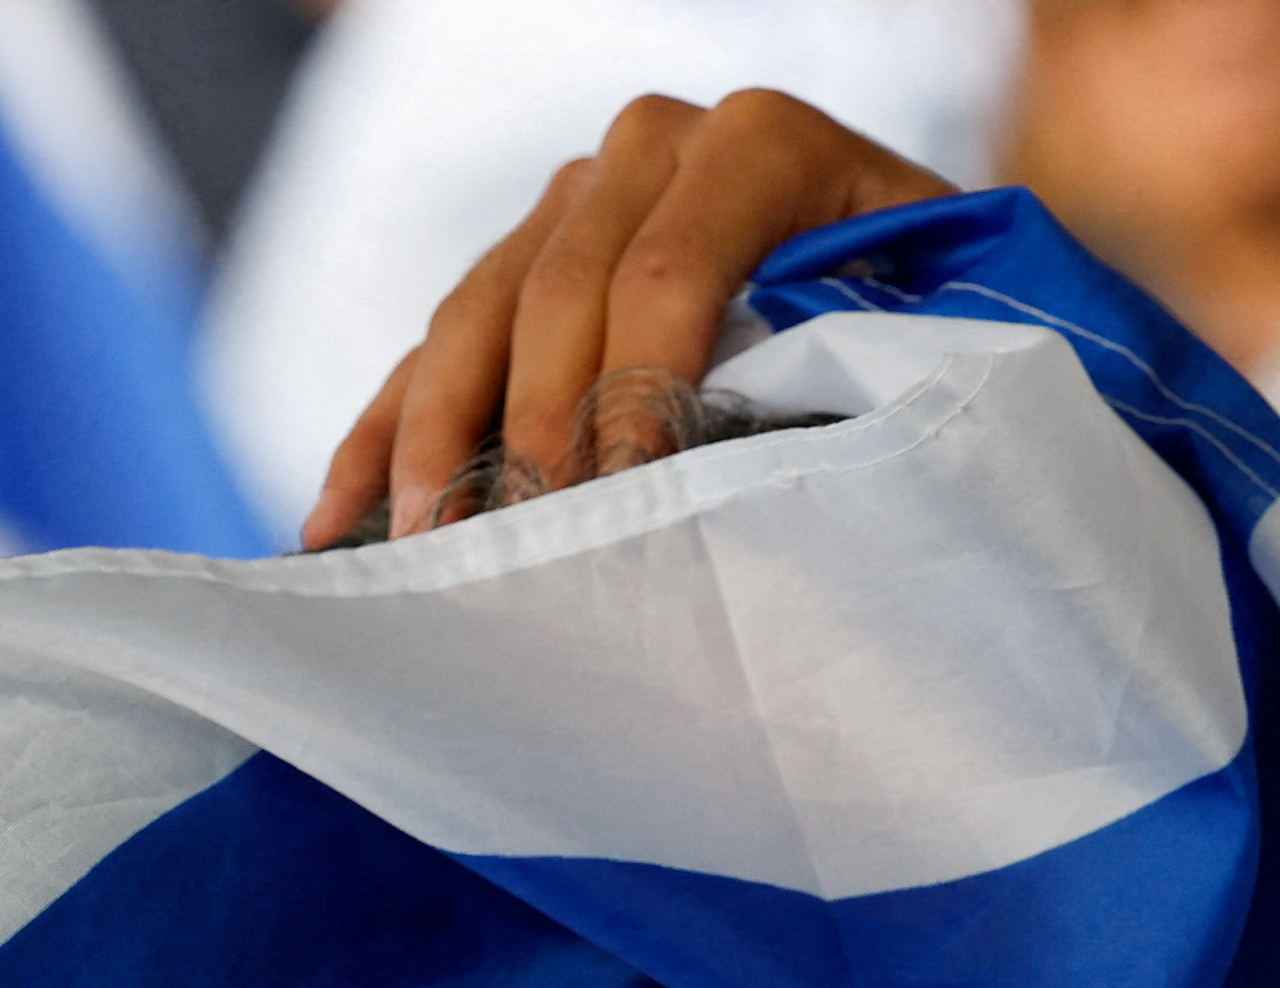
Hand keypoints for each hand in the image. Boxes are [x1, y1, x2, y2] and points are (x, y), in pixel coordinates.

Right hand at [306, 90, 953, 545]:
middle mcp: (657, 149)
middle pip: (558, 288)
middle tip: (517, 546)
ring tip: (425, 550)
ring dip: (437, 438)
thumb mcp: (939, 328)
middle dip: (532, 426)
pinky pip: (432, 351)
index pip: (672, 262)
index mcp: (764, 144)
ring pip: (475, 315)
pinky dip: (385, 438)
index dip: (637, 380)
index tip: (621, 493)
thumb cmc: (940, 331)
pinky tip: (339, 525)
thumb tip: (787, 468)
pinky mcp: (522, 266)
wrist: (917, 291)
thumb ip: (878, 362)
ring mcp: (576, 201)